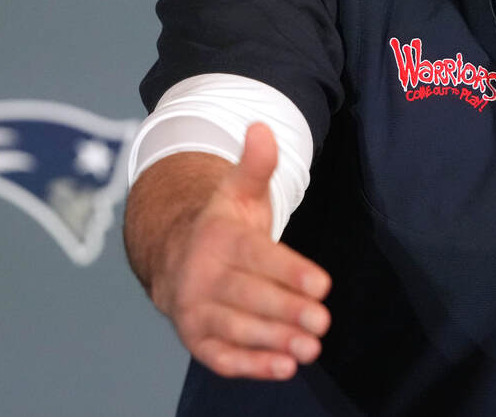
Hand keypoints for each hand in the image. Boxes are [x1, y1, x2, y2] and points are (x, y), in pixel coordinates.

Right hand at [146, 124, 331, 379]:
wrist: (172, 256)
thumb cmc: (221, 227)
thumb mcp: (237, 192)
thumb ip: (256, 165)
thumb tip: (263, 127)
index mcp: (217, 239)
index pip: (257, 257)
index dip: (290, 272)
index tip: (323, 285)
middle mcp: (201, 277)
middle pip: (248, 297)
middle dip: (286, 311)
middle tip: (322, 322)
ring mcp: (195, 311)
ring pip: (236, 329)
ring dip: (273, 341)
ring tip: (309, 350)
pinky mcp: (196, 341)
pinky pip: (222, 357)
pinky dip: (250, 365)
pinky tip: (283, 368)